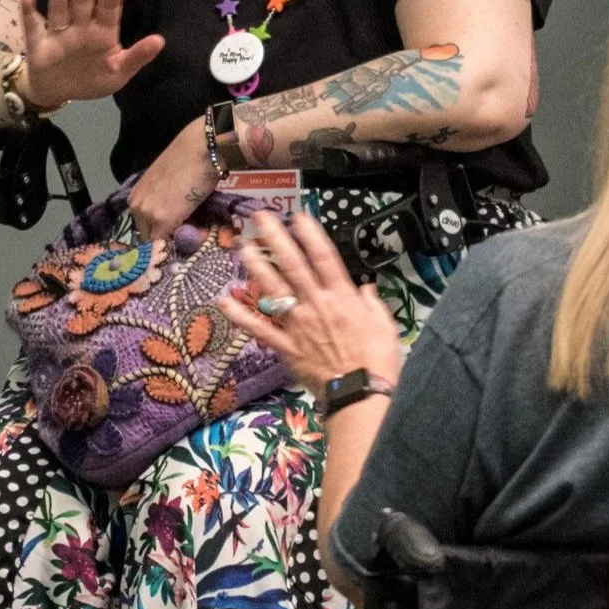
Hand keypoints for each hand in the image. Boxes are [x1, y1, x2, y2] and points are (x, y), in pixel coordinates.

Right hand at [17, 0, 164, 107]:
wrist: (59, 91)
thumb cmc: (92, 77)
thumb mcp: (118, 72)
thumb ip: (137, 57)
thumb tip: (161, 40)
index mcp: (102, 33)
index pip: (109, 10)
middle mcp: (80, 28)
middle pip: (83, 2)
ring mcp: (59, 34)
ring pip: (60, 8)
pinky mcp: (39, 45)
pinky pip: (33, 28)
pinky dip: (29, 13)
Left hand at [128, 117, 220, 240]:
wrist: (200, 150)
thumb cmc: (186, 160)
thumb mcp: (165, 184)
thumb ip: (161, 203)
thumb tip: (169, 221)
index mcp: (135, 198)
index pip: (142, 227)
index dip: (157, 232)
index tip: (171, 233)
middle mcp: (136, 207)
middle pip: (147, 236)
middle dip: (162, 237)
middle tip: (180, 234)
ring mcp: (148, 215)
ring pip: (156, 240)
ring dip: (169, 239)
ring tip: (186, 232)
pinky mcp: (163, 222)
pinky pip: (167, 242)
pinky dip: (177, 241)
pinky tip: (189, 235)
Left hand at [219, 209, 403, 397]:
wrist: (361, 393)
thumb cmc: (377, 360)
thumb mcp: (385, 325)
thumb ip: (372, 303)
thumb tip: (365, 289)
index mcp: (342, 296)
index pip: (323, 257)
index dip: (309, 234)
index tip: (296, 216)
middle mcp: (316, 304)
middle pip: (292, 265)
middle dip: (275, 239)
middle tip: (259, 219)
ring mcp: (298, 325)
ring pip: (273, 290)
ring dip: (256, 267)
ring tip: (242, 247)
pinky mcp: (286, 347)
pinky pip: (260, 329)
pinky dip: (241, 316)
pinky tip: (224, 301)